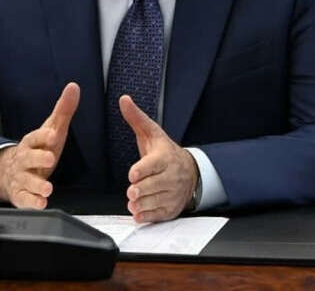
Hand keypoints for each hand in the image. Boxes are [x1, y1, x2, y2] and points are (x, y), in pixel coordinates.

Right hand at [0, 82, 78, 208]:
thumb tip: (74, 87)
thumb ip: (63, 110)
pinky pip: (24, 199)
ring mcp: (22, 177)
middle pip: (29, 158)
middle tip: (50, 159)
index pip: (36, 137)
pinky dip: (32, 202)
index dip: (44, 136)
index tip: (53, 134)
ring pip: (27, 180)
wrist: (11, 171)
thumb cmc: (38, 149)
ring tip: (48, 188)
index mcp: (32, 142)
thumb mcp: (52, 129)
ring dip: (37, 184)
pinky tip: (42, 202)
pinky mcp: (21, 194)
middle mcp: (25, 159)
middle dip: (39, 158)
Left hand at [120, 95, 198, 222]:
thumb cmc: (165, 152)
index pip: (154, 164)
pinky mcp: (171, 208)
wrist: (190, 171)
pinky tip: (138, 212)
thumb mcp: (151, 133)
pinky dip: (146, 215)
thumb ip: (136, 118)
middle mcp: (171, 176)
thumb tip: (124, 100)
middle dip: (141, 189)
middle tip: (132, 191)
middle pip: (154, 185)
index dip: (142, 170)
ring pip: (155, 201)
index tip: (133, 174)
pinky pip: (158, 215)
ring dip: (141, 203)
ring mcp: (172, 194)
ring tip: (133, 200)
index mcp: (165, 157)